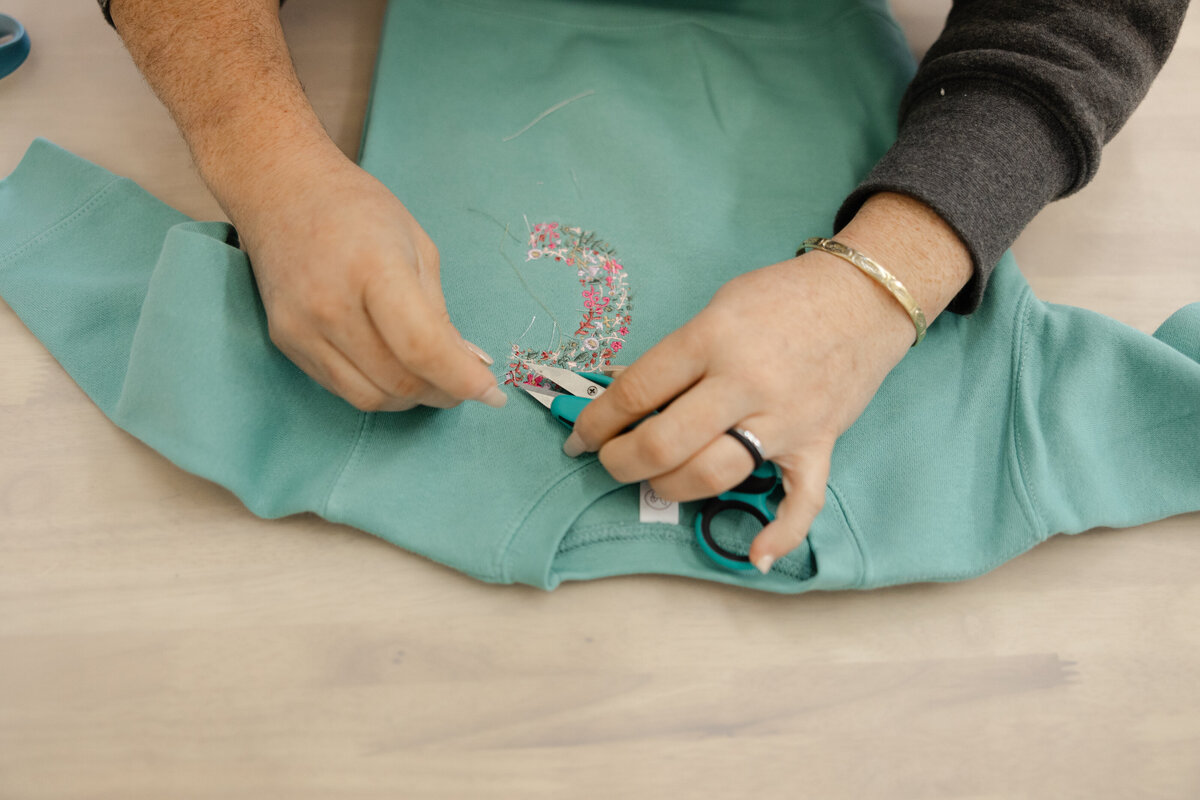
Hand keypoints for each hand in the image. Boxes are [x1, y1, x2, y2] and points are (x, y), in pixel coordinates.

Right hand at [234, 149, 505, 411]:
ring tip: (432, 379)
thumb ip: (441, 312)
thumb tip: (469, 365)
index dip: (462, 380)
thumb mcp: (418, 247)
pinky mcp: (286, 342)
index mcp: (374, 269)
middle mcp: (330, 304)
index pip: (422, 348)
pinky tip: (394, 369)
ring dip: (411, 399)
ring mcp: (302, 328)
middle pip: (398, 381)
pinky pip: (341, 387)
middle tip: (465, 385)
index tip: (492, 394)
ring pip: (370, 398)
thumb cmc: (358, 210)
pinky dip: (377, 389)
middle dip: (443, 393)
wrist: (282, 191)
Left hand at [562, 192, 972, 572]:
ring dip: (669, 488)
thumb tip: (625, 396)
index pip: (637, 392)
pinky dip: (779, 535)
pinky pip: (802, 502)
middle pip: (665, 443)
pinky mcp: (818, 443)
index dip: (598, 421)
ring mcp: (785, 419)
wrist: (865, 295)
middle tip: (609, 461)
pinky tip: (753, 556)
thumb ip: (676, 355)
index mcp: (712, 338)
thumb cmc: (782, 296)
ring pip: (712, 475)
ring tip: (653, 480)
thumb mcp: (717, 307)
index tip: (581, 436)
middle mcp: (745, 383)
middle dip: (621, 461)